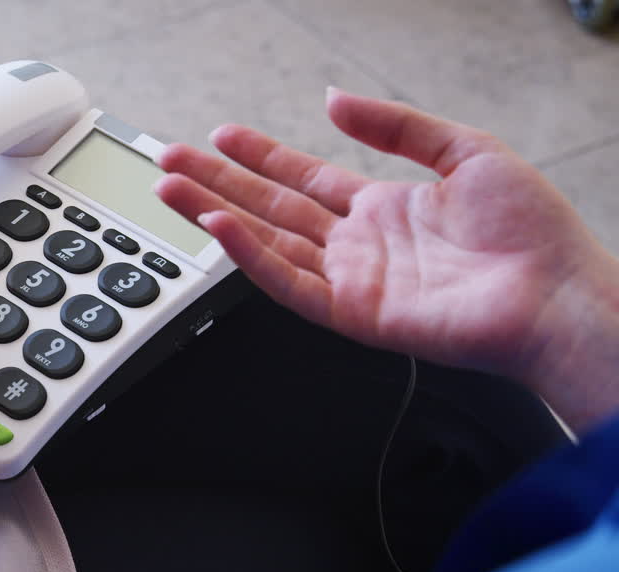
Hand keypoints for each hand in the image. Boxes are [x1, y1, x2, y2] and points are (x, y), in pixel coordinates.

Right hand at [156, 89, 618, 429]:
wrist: (558, 295)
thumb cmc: (531, 232)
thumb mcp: (467, 150)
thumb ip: (396, 126)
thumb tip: (334, 101)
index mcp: (383, 209)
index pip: (304, 179)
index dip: (260, 157)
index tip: (221, 137)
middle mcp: (358, 246)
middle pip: (270, 209)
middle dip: (217, 184)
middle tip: (171, 161)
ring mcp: (351, 280)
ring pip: (266, 243)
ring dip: (216, 215)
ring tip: (171, 189)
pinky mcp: (352, 313)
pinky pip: (289, 283)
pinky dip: (251, 256)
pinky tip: (220, 227)